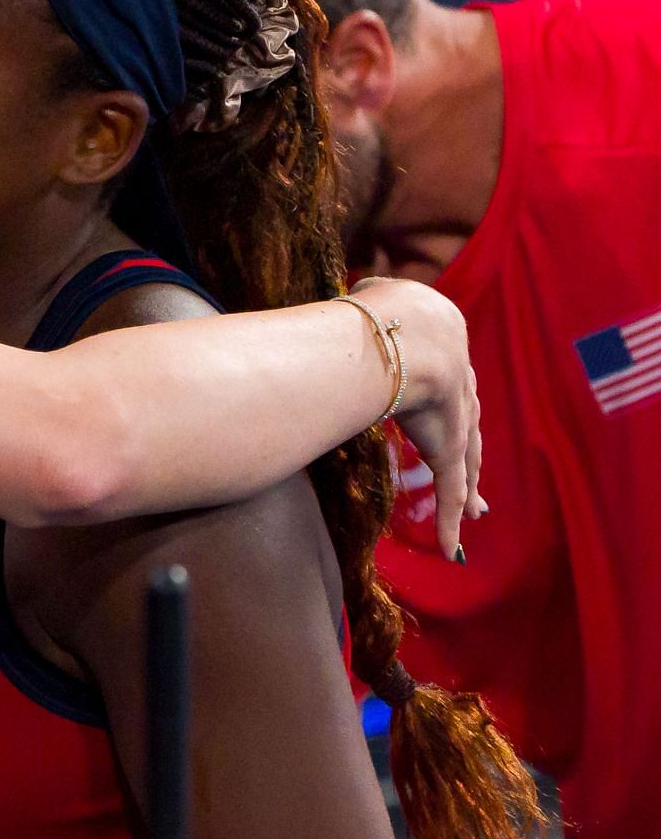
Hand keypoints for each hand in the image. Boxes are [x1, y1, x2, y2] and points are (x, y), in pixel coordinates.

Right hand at [349, 277, 484, 558]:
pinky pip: (449, 489)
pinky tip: (451, 546)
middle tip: (476, 466)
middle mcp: (459, 385)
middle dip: (472, 450)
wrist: (404, 335)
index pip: (449, 380)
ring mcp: (457, 420)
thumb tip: (361, 292)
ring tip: (477, 511)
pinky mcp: (448, 447)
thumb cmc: (382, 313)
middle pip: (468, 426)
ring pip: (466, 460)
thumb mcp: (375, 301)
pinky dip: (449, 517)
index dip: (448, 400)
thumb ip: (372, 302)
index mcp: (443, 348)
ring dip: (470, 487)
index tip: (447, 413)